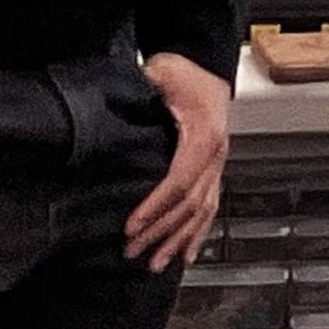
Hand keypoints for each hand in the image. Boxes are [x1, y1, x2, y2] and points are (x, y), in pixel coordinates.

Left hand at [124, 53, 230, 272]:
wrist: (204, 65)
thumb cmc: (183, 72)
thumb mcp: (161, 75)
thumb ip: (142, 94)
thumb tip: (110, 111)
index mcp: (204, 135)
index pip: (179, 182)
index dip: (155, 207)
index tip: (131, 226)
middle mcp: (215, 154)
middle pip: (189, 203)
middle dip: (160, 231)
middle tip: (132, 251)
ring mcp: (217, 163)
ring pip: (202, 210)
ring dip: (179, 239)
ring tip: (156, 263)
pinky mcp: (213, 168)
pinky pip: (211, 206)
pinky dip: (199, 232)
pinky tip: (187, 253)